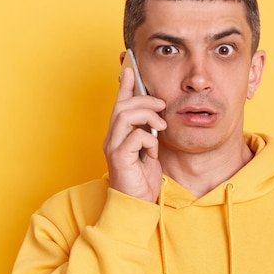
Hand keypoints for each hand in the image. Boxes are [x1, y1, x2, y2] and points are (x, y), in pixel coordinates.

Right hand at [103, 66, 166, 201]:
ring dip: (147, 115)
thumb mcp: (149, 150)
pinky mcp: (119, 158)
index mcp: (119, 134)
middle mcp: (112, 138)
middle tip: (161, 104)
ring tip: (160, 126)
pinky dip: (149, 140)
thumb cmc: (142, 179)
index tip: (129, 68)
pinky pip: (135, 137)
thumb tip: (157, 115)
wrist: (137, 204)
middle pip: (122, 106)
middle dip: (143, 99)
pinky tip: (153, 152)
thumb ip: (149, 132)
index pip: (120, 104)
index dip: (124, 86)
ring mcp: (113, 147)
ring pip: (125, 115)